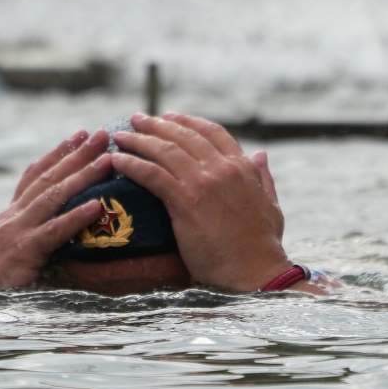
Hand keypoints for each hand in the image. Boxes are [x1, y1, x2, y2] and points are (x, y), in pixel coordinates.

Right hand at [0, 129, 110, 287]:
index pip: (34, 176)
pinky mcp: (22, 252)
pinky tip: (97, 205)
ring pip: (53, 197)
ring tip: (108, 160)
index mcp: (10, 216)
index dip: (57, 154)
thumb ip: (42, 239)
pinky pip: (54, 230)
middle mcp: (11, 218)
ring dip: (82, 176)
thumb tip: (78, 231)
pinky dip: (76, 216)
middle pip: (47, 178)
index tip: (79, 135)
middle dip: (76, 154)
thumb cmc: (3, 286)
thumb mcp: (22, 254)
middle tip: (101, 134)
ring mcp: (15, 232)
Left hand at [110, 112, 291, 291]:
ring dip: (138, 140)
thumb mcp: (270, 205)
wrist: (256, 272)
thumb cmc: (263, 246)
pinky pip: (151, 174)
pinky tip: (117, 160)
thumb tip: (260, 154)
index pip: (212, 132)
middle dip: (157, 125)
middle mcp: (222, 169)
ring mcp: (203, 183)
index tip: (170, 116)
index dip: (188, 121)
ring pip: (164, 150)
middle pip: (183, 136)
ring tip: (121, 135)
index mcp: (242, 168)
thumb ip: (263, 178)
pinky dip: (132, 164)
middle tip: (137, 119)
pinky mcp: (185, 202)